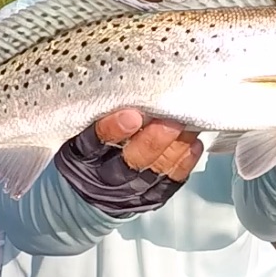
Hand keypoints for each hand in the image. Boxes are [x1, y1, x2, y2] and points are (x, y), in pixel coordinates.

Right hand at [53, 109, 202, 216]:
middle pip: (131, 160)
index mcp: (83, 155)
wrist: (93, 186)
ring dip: (174, 147)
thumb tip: (129, 81)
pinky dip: (184, 162)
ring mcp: (131, 189)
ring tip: (186, 125)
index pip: (94, 143)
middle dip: (152, 140)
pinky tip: (192, 144)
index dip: (112, 129)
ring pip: (155, 170)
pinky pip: (171, 181)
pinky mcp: (152, 195)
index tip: (131, 115)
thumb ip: (101, 109)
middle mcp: (106, 175)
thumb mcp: (84, 127)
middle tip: (168, 120)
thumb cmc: (92, 145)